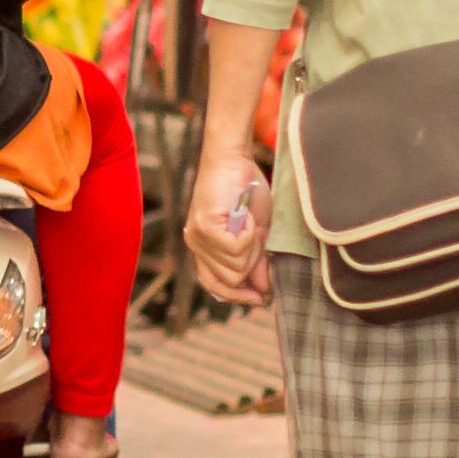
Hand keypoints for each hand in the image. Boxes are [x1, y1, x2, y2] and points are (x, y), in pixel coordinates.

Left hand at [185, 149, 272, 305]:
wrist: (233, 158)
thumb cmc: (245, 190)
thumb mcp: (256, 232)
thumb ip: (256, 261)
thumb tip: (263, 290)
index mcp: (204, 248)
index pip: (214, 286)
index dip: (237, 295)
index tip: (259, 298)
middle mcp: (195, 245)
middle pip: (230, 280)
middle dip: (252, 263)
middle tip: (257, 236)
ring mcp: (197, 237)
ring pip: (235, 267)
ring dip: (252, 245)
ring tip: (248, 220)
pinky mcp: (204, 226)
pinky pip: (236, 249)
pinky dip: (249, 234)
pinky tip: (246, 216)